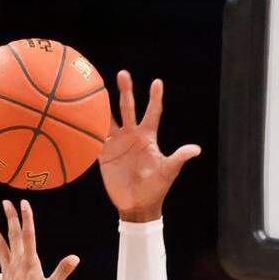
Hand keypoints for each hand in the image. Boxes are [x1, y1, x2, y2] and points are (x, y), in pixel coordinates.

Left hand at [0, 199, 78, 279]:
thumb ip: (62, 271)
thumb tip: (75, 258)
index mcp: (30, 264)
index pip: (29, 236)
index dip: (27, 218)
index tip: (24, 203)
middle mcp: (16, 265)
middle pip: (13, 237)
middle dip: (10, 219)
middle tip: (6, 202)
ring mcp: (6, 274)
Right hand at [99, 71, 200, 221]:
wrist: (137, 206)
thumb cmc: (156, 188)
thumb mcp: (168, 172)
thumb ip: (179, 158)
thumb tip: (196, 149)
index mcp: (147, 137)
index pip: (152, 113)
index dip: (155, 98)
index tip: (157, 83)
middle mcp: (131, 135)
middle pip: (128, 108)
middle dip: (126, 91)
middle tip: (123, 74)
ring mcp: (117, 143)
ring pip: (108, 118)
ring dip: (102, 105)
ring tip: (96, 89)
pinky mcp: (105, 154)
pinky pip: (95, 137)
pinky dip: (89, 127)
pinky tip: (82, 114)